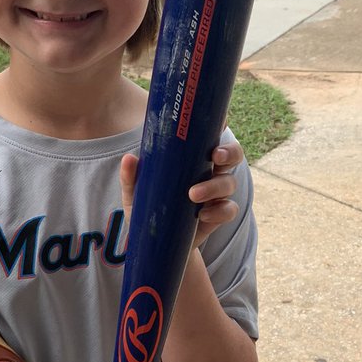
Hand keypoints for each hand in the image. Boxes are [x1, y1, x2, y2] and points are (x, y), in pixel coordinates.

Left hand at [119, 137, 243, 247]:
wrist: (154, 243)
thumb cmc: (147, 209)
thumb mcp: (134, 193)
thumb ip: (131, 177)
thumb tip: (129, 158)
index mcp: (193, 159)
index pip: (210, 137)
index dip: (220, 125)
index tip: (221, 118)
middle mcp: (209, 172)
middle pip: (232, 155)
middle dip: (229, 151)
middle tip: (216, 154)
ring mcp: (216, 194)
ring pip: (229, 182)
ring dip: (215, 185)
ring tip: (193, 194)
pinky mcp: (217, 215)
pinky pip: (229, 209)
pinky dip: (220, 210)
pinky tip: (203, 214)